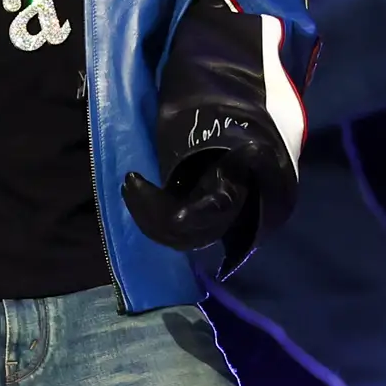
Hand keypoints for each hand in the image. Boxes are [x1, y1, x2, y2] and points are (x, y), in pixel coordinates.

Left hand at [119, 152, 253, 253]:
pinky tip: (130, 193)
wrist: (233, 192)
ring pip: (161, 231)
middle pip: (176, 227)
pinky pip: (153, 231)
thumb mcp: (242, 161)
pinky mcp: (176, 236)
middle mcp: (208, 227)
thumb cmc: (233, 171)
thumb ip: (247, 157)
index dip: (196, 217)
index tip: (178, 217)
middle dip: (150, 206)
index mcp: (225, 206)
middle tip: (132, 180)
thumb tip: (256, 149)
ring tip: (128, 185)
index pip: (211, 214)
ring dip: (139, 209)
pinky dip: (138, 214)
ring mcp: (191, 235)